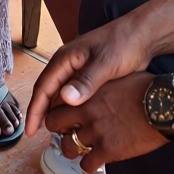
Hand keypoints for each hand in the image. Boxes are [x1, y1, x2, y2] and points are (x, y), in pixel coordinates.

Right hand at [26, 22, 154, 134]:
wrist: (144, 35)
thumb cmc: (124, 44)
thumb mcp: (106, 63)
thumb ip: (86, 81)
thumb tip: (65, 100)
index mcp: (65, 59)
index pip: (43, 87)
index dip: (35, 110)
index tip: (29, 131)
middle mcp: (68, 65)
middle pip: (49, 93)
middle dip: (44, 115)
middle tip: (44, 138)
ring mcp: (79, 71)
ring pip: (61, 96)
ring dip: (58, 113)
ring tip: (60, 135)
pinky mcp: (90, 77)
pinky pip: (75, 96)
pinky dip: (72, 110)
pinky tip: (76, 122)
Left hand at [42, 72, 163, 170]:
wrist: (165, 106)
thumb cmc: (147, 89)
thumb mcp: (118, 78)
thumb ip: (101, 85)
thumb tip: (97, 86)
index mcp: (87, 92)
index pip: (57, 101)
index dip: (59, 109)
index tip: (64, 115)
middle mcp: (86, 111)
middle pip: (54, 124)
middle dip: (59, 130)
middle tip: (67, 134)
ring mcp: (95, 132)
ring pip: (68, 147)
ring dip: (71, 150)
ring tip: (79, 151)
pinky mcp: (107, 150)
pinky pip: (87, 164)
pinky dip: (89, 166)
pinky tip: (95, 164)